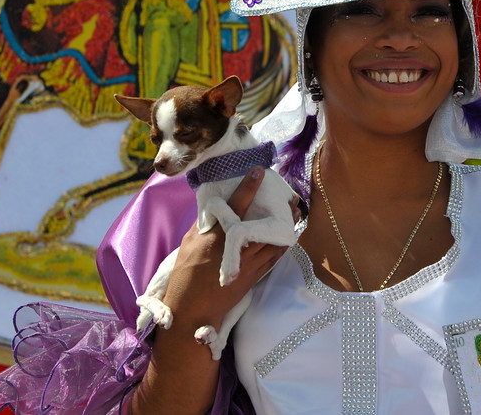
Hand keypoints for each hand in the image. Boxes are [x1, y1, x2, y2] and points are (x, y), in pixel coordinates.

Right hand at [160, 168, 288, 331]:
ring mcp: (246, 264)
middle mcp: (234, 248)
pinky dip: (281, 246)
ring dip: (285, 226)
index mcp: (215, 237)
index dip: (247, 187)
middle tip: (291, 196)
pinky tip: (289, 237)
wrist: (191, 310)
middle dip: (279, 210)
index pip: (234, 206)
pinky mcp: (252, 277)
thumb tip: (215, 207)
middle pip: (262, 224)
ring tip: (296, 213)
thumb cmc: (184, 275)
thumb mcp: (188, 244)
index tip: (259, 171)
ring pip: (271, 241)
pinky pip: (271, 259)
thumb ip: (203, 225)